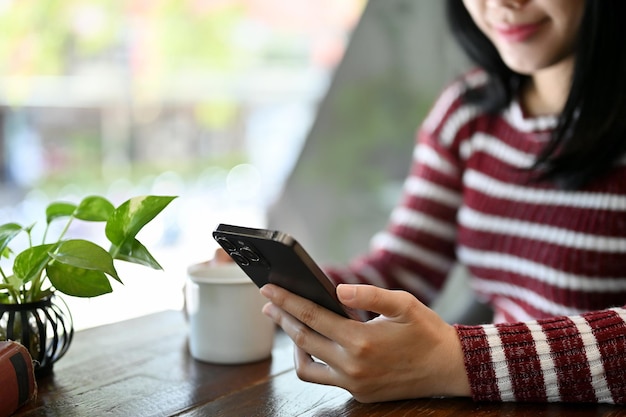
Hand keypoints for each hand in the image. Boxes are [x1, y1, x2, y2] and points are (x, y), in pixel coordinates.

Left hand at [260, 283, 469, 402]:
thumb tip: (338, 289)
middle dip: (282, 317)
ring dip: (294, 343)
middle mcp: (352, 366)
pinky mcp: (359, 394)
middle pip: (303, 338)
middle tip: (268, 303)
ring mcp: (354, 383)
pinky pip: (324, 379)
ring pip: (307, 365)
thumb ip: (370, 295)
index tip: (267, 289)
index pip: (311, 316)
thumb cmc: (428, 331)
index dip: (286, 301)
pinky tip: (313, 345)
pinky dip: (312, 361)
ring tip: (289, 324)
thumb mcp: (405, 304)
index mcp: (361, 340)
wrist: (450, 369)